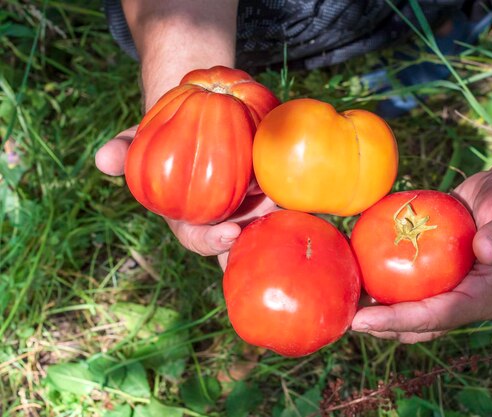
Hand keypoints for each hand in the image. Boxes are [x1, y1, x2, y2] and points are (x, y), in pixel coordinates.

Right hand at [95, 125, 276, 268]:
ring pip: (270, 220)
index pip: (201, 241)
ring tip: (291, 194)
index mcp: (192, 220)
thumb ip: (124, 150)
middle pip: (244, 238)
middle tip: (273, 212)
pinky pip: (286, 194)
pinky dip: (294, 191)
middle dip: (259, 232)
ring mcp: (250, 204)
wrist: (197, 111)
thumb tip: (103, 159)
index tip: (231, 233)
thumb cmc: (164, 134)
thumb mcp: (141, 139)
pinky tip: (305, 184)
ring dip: (283, 213)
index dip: (214, 243)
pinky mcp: (271, 185)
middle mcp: (223, 217)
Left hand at [351, 166, 491, 342]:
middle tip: (346, 318)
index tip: (364, 320)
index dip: (400, 321)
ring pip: (410, 312)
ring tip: (345, 304)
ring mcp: (451, 289)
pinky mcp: (438, 275)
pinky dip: (383, 286)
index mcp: (484, 296)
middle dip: (383, 327)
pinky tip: (357, 274)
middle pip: (420, 326)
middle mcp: (465, 300)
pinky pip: (408, 287)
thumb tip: (485, 251)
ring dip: (379, 313)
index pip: (438, 317)